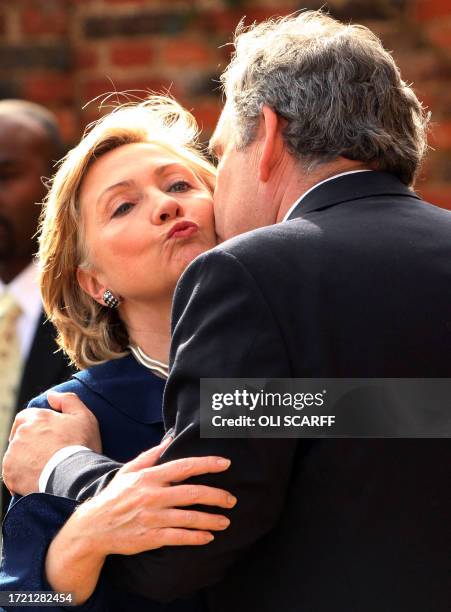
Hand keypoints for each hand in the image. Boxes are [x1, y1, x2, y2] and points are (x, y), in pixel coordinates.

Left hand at [3, 392, 100, 494]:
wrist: (74, 476)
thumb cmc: (81, 446)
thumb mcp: (84, 416)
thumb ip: (68, 400)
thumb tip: (51, 395)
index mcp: (37, 418)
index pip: (25, 417)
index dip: (33, 425)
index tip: (42, 435)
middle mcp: (21, 433)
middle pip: (20, 436)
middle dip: (30, 443)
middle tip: (46, 454)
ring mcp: (13, 454)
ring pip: (15, 455)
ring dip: (25, 459)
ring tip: (43, 469)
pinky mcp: (10, 474)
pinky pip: (12, 473)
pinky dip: (20, 476)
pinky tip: (36, 479)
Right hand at [45, 438, 234, 603]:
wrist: (93, 527)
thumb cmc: (114, 496)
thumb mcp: (129, 470)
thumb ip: (151, 455)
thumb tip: (170, 438)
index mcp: (149, 477)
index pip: (184, 467)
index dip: (207, 464)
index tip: (226, 463)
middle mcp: (152, 496)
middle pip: (192, 494)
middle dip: (216, 496)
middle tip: (232, 500)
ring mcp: (152, 518)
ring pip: (189, 518)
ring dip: (211, 520)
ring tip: (225, 521)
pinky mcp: (150, 537)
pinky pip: (178, 537)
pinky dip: (195, 537)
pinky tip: (207, 537)